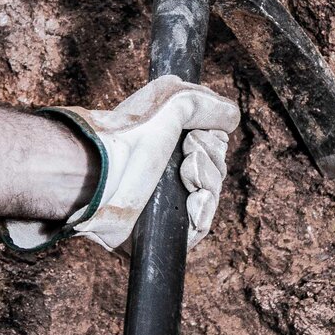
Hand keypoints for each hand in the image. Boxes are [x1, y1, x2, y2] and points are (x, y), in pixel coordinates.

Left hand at [6, 75, 238, 255]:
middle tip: (191, 150)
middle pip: (212, 173)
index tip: (199, 135)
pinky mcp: (161, 233)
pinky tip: (196, 197)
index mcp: (163, 148)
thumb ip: (205, 104)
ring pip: (209, 198)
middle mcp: (163, 177)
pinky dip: (203, 210)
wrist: (103, 171)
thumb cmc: (130, 135)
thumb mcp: (173, 102)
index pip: (207, 151)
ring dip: (207, 180)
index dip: (212, 144)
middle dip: (209, 160)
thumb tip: (231, 115)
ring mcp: (162, 206)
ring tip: (188, 170)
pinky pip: (200, 225)